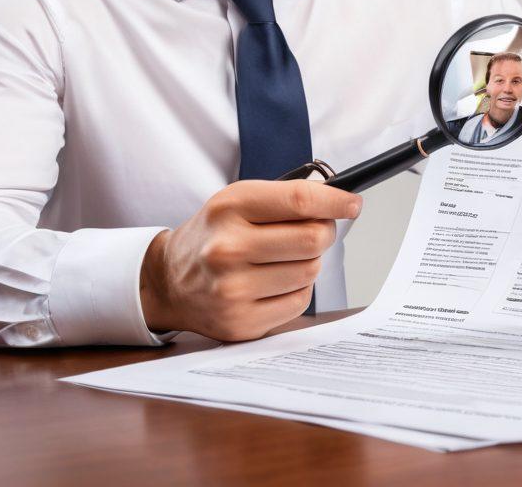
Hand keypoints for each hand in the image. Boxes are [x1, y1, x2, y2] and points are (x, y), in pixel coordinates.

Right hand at [139, 179, 361, 340]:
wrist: (169, 281)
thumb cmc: (214, 235)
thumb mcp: (239, 201)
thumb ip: (286, 198)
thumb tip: (340, 202)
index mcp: (229, 208)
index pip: (300, 200)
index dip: (335, 201)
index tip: (352, 204)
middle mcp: (228, 248)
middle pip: (313, 239)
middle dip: (324, 233)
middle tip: (316, 231)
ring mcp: (233, 290)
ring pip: (310, 272)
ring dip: (308, 263)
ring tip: (282, 259)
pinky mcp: (242, 322)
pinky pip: (299, 301)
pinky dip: (297, 289)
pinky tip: (274, 283)